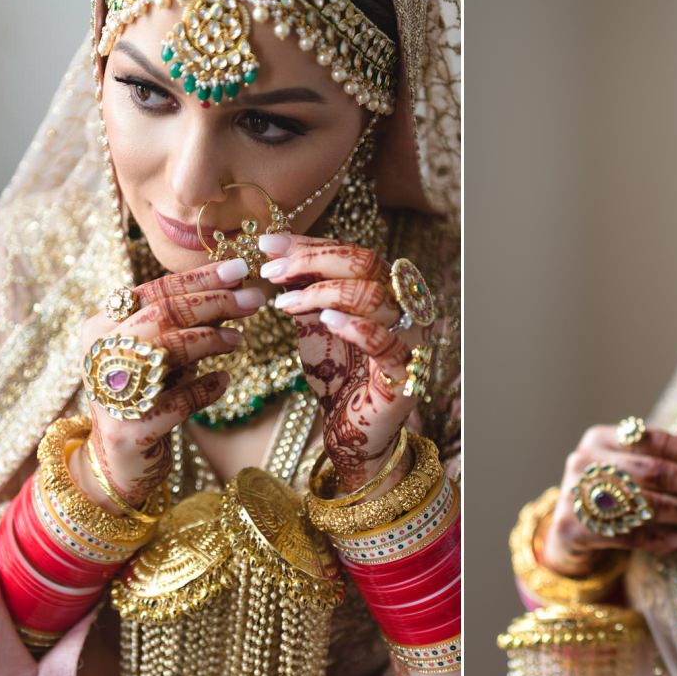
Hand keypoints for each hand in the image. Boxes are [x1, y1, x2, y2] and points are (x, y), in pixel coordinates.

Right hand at [76, 258, 261, 510]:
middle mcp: (100, 355)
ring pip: (167, 351)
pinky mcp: (130, 430)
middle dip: (214, 302)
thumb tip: (236, 287)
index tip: (240, 268)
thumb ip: (186, 321)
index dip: (199, 278)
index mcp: (102, 326)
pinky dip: (205, 388)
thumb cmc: (145, 392)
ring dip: (210, 339)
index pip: (155, 290)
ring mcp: (112, 393)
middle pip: (163, 314)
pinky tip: (222, 381)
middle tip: (254, 299)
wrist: (115, 459)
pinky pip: (177, 401)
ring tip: (237, 339)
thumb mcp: (159, 350)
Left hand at [259, 233, 423, 492]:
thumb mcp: (313, 325)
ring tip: (285, 303)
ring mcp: (408, 337)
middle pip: (366, 262)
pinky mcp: (404, 372)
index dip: (309, 244)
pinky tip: (325, 320)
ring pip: (373, 294)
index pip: (351, 251)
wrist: (353, 432)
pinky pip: (385, 341)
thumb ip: (303, 289)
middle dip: (313, 261)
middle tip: (271, 271)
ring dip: (322, 293)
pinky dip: (355, 326)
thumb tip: (276, 251)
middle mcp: (403, 306)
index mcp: (385, 288)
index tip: (267, 243)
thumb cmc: (338, 374)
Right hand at [542, 424, 676, 577]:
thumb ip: (658, 463)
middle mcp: (584, 461)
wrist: (566, 530)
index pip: (653, 439)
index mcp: (600, 438)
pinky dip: (657, 538)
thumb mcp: (625, 470)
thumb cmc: (610, 495)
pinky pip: (625, 534)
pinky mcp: (572, 526)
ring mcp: (575, 493)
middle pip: (649, 470)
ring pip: (640, 502)